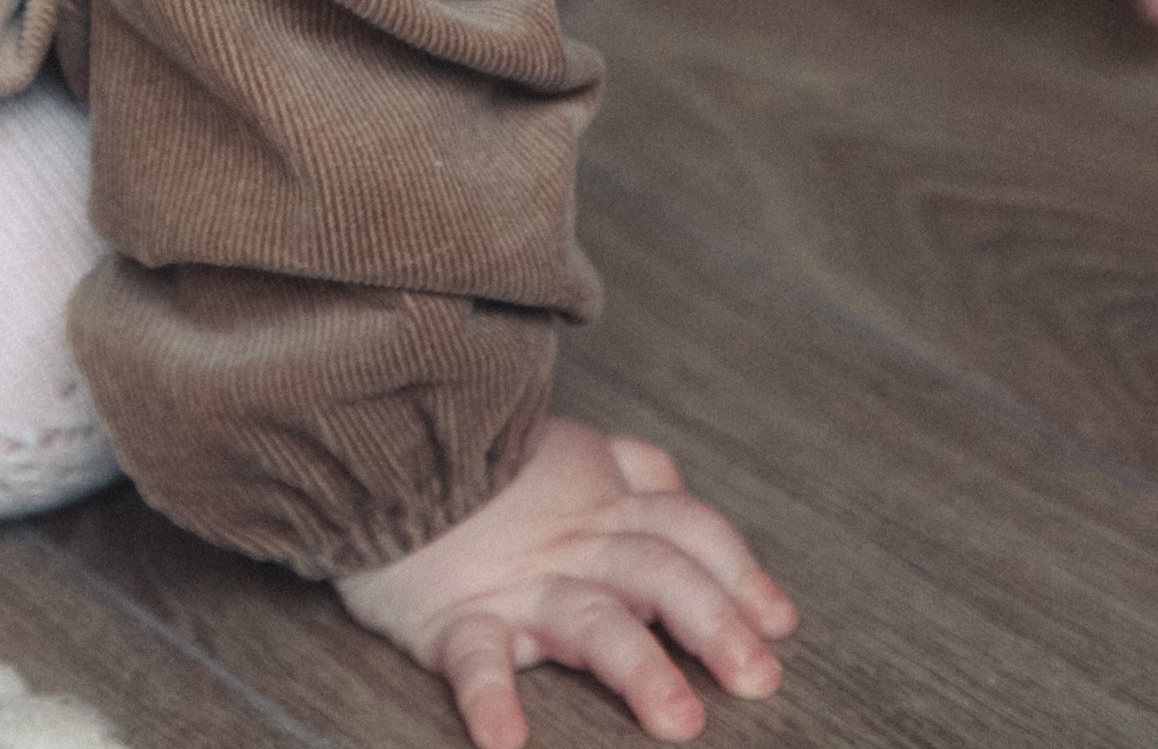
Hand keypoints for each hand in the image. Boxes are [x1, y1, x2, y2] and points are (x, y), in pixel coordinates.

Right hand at [336, 415, 794, 745]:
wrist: (377, 438)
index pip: (688, 529)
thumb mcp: (563, 446)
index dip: (739, 573)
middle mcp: (573, 541)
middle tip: (759, 679)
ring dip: (638, 667)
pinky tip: (509, 743)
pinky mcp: (450, 614)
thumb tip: (673, 479)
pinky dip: (491, 698)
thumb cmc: (472, 456)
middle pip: (659, 573)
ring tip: (677, 720)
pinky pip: (474, 657)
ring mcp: (515, 579)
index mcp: (602, 501)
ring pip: (589, 618)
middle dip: (716, 624)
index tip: (780, 623)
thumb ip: (624, 464)